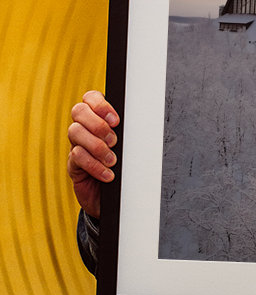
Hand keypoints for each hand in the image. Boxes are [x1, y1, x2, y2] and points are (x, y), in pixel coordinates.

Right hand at [67, 91, 119, 216]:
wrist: (116, 197)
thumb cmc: (126, 166)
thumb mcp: (129, 146)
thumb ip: (129, 132)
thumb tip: (142, 122)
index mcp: (98, 117)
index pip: (90, 97)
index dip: (100, 105)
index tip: (116, 120)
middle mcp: (85, 128)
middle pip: (78, 111)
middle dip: (98, 124)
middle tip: (114, 141)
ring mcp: (76, 144)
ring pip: (75, 132)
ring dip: (97, 146)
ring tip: (112, 160)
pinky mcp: (73, 164)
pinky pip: (77, 157)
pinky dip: (94, 165)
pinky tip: (108, 174)